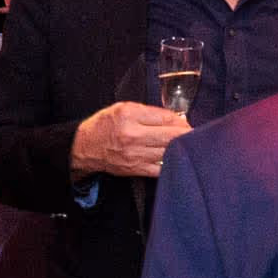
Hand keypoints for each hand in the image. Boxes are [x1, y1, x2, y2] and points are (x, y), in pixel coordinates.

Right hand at [70, 101, 190, 179]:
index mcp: (129, 116)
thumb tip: (175, 118)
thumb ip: (149, 111)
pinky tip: (173, 156)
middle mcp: (133, 136)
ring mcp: (135, 155)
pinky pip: (162, 168)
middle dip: (186, 134)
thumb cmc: (105, 125)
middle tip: (192, 133)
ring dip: (181, 147)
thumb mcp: (123, 108)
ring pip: (169, 152)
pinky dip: (171, 162)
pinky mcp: (136, 169)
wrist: (86, 147)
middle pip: (171, 136)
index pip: (166, 117)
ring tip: (184, 144)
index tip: (185, 122)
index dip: (180, 120)